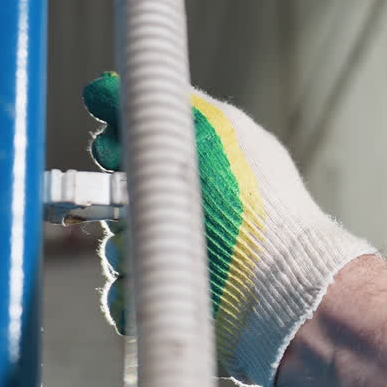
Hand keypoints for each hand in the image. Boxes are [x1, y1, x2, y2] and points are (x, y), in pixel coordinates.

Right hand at [83, 72, 374, 386]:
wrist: (280, 277)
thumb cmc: (255, 201)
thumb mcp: (217, 131)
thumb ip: (169, 102)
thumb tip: (107, 87)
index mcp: (195, 170)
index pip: (130, 153)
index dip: (113, 149)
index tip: (112, 149)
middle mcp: (185, 212)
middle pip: (113, 202)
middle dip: (114, 203)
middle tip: (138, 205)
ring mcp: (177, 257)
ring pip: (116, 250)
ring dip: (125, 250)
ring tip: (163, 247)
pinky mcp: (172, 300)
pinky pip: (125, 298)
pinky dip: (130, 295)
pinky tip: (155, 282)